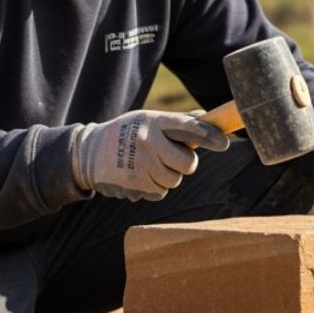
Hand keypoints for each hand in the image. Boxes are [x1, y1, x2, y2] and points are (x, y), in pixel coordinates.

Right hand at [72, 111, 228, 201]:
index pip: (188, 128)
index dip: (209, 136)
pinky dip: (154, 187)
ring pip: (175, 181)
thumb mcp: (148, 120)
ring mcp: (141, 165)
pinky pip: (161, 193)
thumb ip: (177, 122)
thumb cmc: (128, 133)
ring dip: (167, 176)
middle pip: (188, 164)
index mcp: (154, 121)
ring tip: (148, 164)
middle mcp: (148, 142)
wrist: (88, 154)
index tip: (225, 144)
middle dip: (185, 164)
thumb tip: (208, 119)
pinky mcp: (135, 185)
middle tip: (173, 158)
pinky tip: (139, 175)